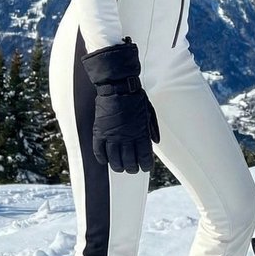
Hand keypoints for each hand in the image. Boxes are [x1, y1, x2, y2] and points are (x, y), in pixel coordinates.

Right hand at [82, 39, 159, 173]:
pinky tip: (105, 161)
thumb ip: (152, 128)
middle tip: (132, 169)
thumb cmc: (135, 97)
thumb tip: (155, 142)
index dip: (145, 165)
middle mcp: (126, 137)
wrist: (118, 86)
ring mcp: (112, 135)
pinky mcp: (100, 131)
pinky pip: (99, 150)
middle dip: (132, 168)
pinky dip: (102, 158)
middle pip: (129, 161)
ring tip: (120, 168)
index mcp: (140, 132)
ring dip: (118, 166)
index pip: (144, 156)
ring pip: (114, 159)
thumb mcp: (149, 112)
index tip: (145, 167)